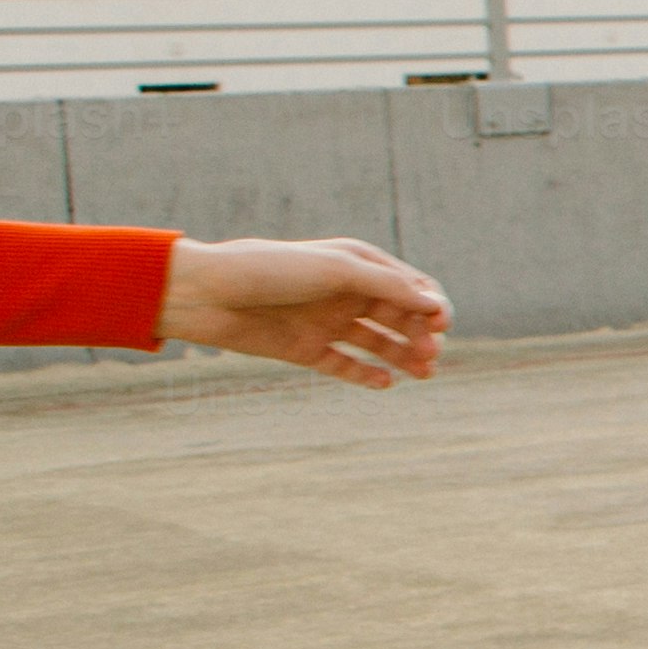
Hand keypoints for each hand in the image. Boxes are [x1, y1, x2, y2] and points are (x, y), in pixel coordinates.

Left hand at [159, 237, 448, 387]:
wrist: (206, 294)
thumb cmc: (269, 271)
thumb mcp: (335, 271)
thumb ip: (387, 287)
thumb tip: (436, 305)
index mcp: (356, 265)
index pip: (410, 286)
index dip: (432, 305)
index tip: (441, 325)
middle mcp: (345, 293)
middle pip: (399, 317)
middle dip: (421, 334)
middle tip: (430, 356)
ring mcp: (326, 322)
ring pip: (379, 343)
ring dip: (403, 356)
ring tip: (422, 373)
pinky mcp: (307, 349)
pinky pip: (347, 366)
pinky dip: (368, 376)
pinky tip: (385, 383)